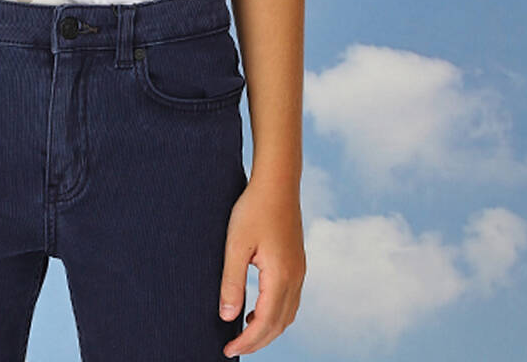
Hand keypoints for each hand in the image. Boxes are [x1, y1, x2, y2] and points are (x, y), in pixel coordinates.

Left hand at [218, 176, 305, 355]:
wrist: (277, 181)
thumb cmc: (254, 208)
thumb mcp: (235, 245)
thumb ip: (231, 282)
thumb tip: (227, 317)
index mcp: (280, 276)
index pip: (265, 323)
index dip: (247, 341)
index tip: (228, 350)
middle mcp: (295, 277)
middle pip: (279, 324)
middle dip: (258, 341)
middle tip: (234, 347)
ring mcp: (299, 270)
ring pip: (288, 314)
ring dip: (268, 329)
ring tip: (244, 332)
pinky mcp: (297, 262)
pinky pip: (290, 299)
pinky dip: (275, 313)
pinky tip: (258, 308)